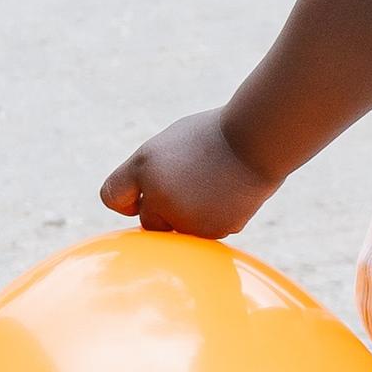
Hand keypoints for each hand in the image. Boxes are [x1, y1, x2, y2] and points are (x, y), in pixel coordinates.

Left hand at [100, 111, 274, 238]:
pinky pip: (205, 234)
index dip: (126, 198)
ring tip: (213, 186)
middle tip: (192, 183)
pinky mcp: (212, 232)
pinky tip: (229, 196)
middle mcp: (159, 196)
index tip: (137, 197)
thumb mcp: (169, 145)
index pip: (113, 197)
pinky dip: (214, 220)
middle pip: (149, 222)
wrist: (258, 139)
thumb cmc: (214, 137)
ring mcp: (186, 218)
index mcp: (144, 167)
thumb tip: (139, 209)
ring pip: (179, 231)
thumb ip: (148, 176)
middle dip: (164, 210)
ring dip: (190, 217)